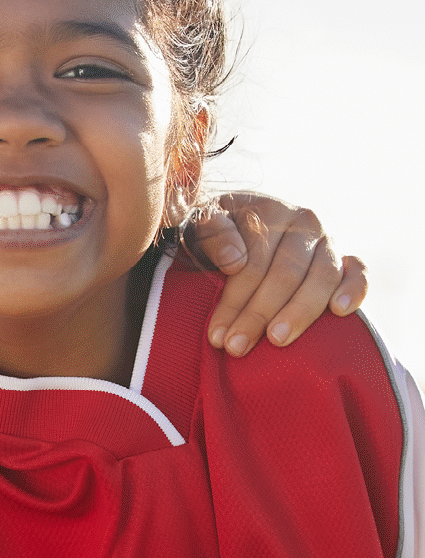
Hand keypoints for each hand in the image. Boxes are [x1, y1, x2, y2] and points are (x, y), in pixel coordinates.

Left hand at [192, 194, 365, 355]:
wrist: (236, 226)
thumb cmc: (214, 234)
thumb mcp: (199, 225)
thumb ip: (212, 233)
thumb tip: (235, 261)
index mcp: (268, 211)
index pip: (254, 260)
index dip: (234, 299)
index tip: (217, 334)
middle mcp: (303, 223)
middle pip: (285, 274)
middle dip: (258, 314)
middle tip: (236, 347)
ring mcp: (326, 241)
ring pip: (321, 277)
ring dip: (300, 312)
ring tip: (277, 340)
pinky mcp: (343, 259)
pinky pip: (357, 272)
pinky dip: (354, 289)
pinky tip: (340, 312)